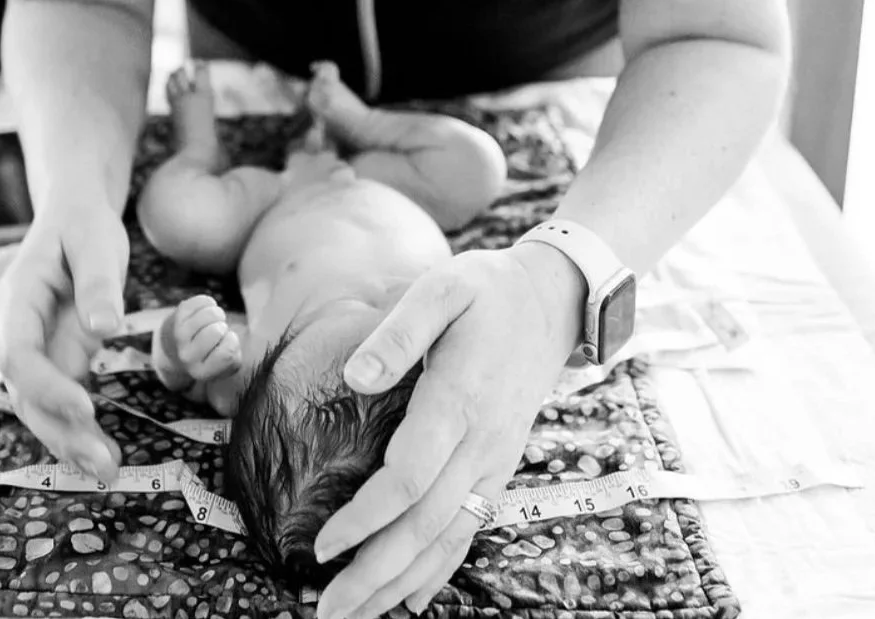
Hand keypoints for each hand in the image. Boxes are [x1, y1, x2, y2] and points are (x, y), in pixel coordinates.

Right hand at [0, 195, 129, 480]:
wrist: (74, 215)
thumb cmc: (83, 224)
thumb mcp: (96, 241)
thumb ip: (98, 283)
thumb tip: (105, 330)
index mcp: (17, 300)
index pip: (18, 356)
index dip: (47, 386)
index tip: (86, 407)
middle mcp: (19, 333)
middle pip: (26, 394)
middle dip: (60, 432)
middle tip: (103, 464)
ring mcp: (37, 350)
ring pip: (41, 406)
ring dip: (70, 440)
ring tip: (108, 470)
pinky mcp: (57, 358)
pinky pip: (61, 399)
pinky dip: (79, 429)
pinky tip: (102, 454)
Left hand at [153, 295, 241, 389]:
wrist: (177, 347)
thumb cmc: (210, 354)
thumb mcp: (225, 365)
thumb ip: (233, 357)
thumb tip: (227, 340)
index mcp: (202, 371)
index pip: (227, 353)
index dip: (232, 343)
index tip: (226, 343)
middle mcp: (187, 356)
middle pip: (217, 330)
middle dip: (223, 327)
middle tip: (217, 332)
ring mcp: (180, 335)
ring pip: (211, 314)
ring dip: (217, 314)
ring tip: (212, 321)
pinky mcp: (177, 316)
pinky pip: (203, 301)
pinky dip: (209, 303)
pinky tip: (204, 312)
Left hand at [312, 243, 584, 618]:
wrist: (551, 300)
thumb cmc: (486, 289)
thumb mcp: (440, 288)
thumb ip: (397, 332)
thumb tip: (353, 378)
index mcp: (459, 400)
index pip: (409, 478)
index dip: (366, 518)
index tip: (323, 544)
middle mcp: (481, 442)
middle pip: (426, 524)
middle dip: (375, 574)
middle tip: (326, 612)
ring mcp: (494, 458)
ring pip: (448, 536)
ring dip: (400, 581)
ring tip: (354, 615)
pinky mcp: (499, 463)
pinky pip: (470, 525)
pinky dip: (440, 567)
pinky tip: (411, 597)